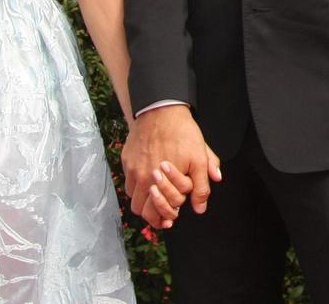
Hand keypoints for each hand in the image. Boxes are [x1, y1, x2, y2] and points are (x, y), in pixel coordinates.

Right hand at [122, 106, 220, 228]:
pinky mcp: (126, 161)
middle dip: (152, 215)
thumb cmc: (183, 133)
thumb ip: (202, 185)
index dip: (168, 216)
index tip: (171, 218)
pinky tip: (146, 181)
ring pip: (133, 199)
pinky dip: (135, 187)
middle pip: (142, 211)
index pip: (161, 211)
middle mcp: (146, 178)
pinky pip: (127, 183)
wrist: (162, 110)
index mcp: (166, 180)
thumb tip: (200, 207)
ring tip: (153, 198)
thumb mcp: (200, 157)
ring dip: (143, 202)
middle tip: (161, 214)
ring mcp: (133, 170)